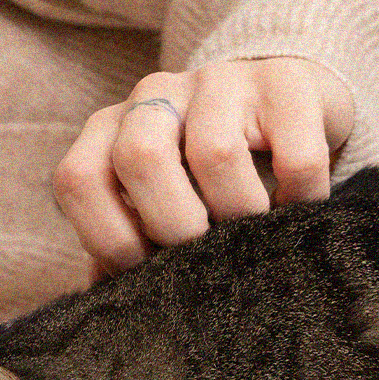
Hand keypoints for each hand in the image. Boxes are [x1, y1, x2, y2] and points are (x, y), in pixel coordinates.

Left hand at [54, 57, 355, 278]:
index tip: (149, 272)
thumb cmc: (209, 177)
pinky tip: (299, 209)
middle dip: (173, 226)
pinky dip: (299, 199)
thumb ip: (128, 244)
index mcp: (110, 128)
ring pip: (215, 154)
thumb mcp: (160, 202)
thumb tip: (106, 300)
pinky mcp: (288, 82)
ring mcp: (221, 80)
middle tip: (206, 257)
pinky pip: (293, 156)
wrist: (290, 107)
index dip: (108, 240)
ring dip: (241, 215)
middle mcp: (156, 94)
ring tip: (256, 237)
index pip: (79, 181)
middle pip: (140, 157)